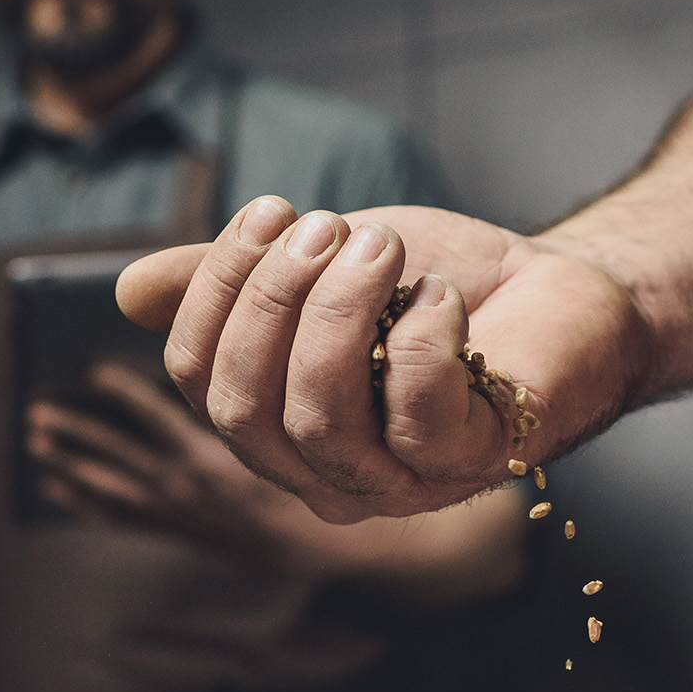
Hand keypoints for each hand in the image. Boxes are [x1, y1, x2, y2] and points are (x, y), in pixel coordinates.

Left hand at [26, 361, 327, 569]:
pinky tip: (54, 487)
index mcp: (211, 456)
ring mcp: (174, 512)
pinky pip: (117, 518)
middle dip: (76, 432)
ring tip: (36, 443)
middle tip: (38, 411)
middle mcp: (185, 486)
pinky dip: (82, 502)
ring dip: (70, 464)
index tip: (94, 371)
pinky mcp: (171, 531)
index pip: (156, 416)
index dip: (123, 392)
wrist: (306, 542)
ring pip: (109, 486)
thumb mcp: (275, 428)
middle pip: (118, 454)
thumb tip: (194, 358)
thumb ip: (231, 397)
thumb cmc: (296, 475)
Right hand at [115, 198, 656, 522]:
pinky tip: (444, 299)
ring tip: (383, 246)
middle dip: (272, 298)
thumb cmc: (439, 286)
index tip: (271, 209)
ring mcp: (399, 482)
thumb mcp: (322, 266)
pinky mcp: (471, 464)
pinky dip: (422, 339)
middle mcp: (326, 474)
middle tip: (334, 224)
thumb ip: (231, 280)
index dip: (216, 290)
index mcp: (278, 430)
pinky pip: (415, 413)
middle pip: (244, 408)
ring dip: (340, 311)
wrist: (564, 295)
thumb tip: (128, 293)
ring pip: (318, 416)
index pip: (200, 379)